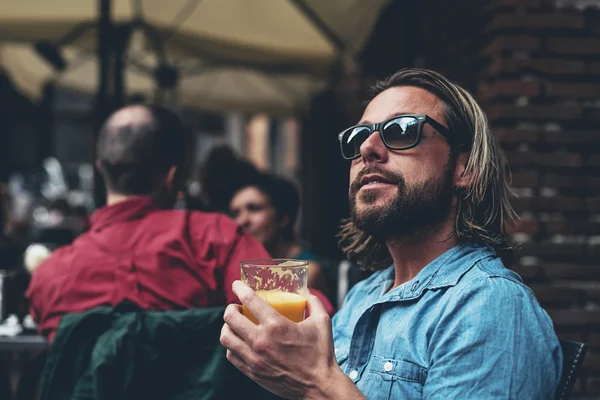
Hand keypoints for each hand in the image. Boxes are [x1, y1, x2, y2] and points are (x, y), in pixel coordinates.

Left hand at [220, 281, 336, 399]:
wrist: (318, 386)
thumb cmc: (320, 353)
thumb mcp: (322, 322)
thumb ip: (314, 302)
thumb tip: (306, 291)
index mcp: (277, 325)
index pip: (249, 300)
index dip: (239, 288)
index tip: (237, 285)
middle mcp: (261, 341)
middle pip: (231, 318)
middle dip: (230, 308)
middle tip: (237, 306)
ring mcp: (254, 358)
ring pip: (226, 337)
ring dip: (227, 326)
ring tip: (235, 324)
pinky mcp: (252, 372)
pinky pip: (231, 354)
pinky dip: (231, 345)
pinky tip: (239, 341)